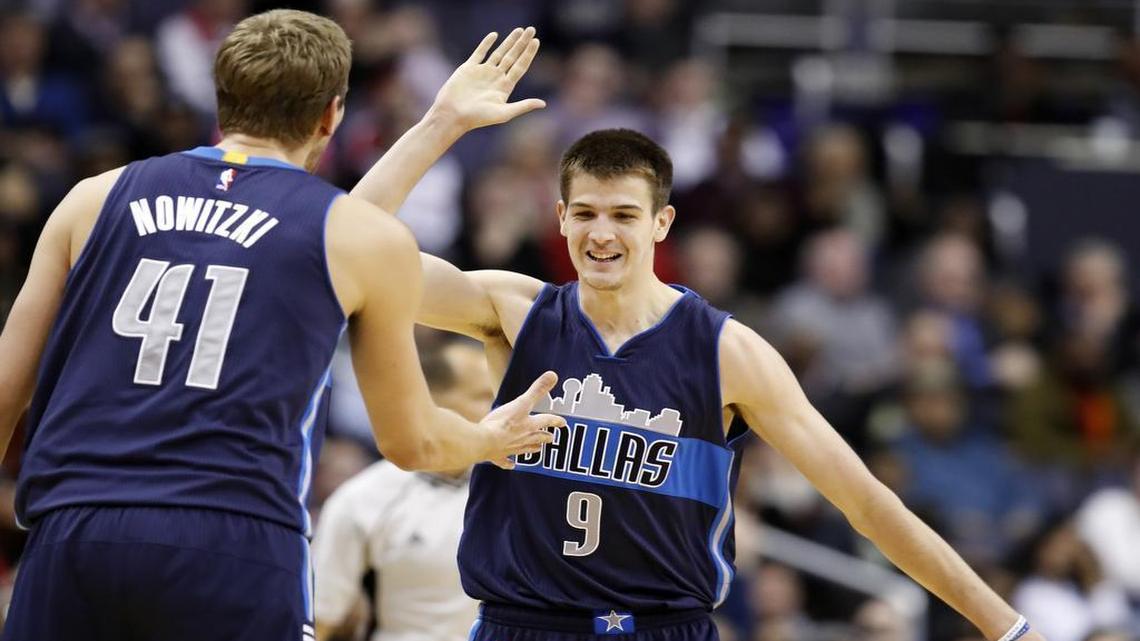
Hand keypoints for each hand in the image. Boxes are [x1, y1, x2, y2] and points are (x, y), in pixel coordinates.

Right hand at [428, 27, 545, 132]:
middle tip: (532, 29)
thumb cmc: (478, 118)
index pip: (520, 66)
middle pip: (513, 57)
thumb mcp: (504, 113)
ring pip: (499, 52)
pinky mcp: (469, 68)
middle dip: (522, 43)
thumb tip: (543, 104)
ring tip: (519, 30)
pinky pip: (479, 53)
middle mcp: (496, 78)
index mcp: (505, 87)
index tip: (536, 41)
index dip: (528, 54)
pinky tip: (494, 35)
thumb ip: (523, 106)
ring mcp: (483, 72)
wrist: (453, 114)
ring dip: (509, 41)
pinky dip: (486, 43)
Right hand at [478, 370, 563, 468]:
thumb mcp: (521, 402)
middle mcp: (524, 438)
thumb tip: (553, 375)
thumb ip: (537, 389)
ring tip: (539, 449)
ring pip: (526, 450)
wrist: (483, 441)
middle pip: (538, 438)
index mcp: (529, 425)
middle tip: (552, 438)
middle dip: (546, 437)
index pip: (547, 421)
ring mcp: (511, 449)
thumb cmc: (502, 422)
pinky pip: (506, 461)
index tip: (563, 422)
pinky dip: (509, 463)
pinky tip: (511, 465)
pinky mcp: (498, 456)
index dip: (555, 420)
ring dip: (533, 449)